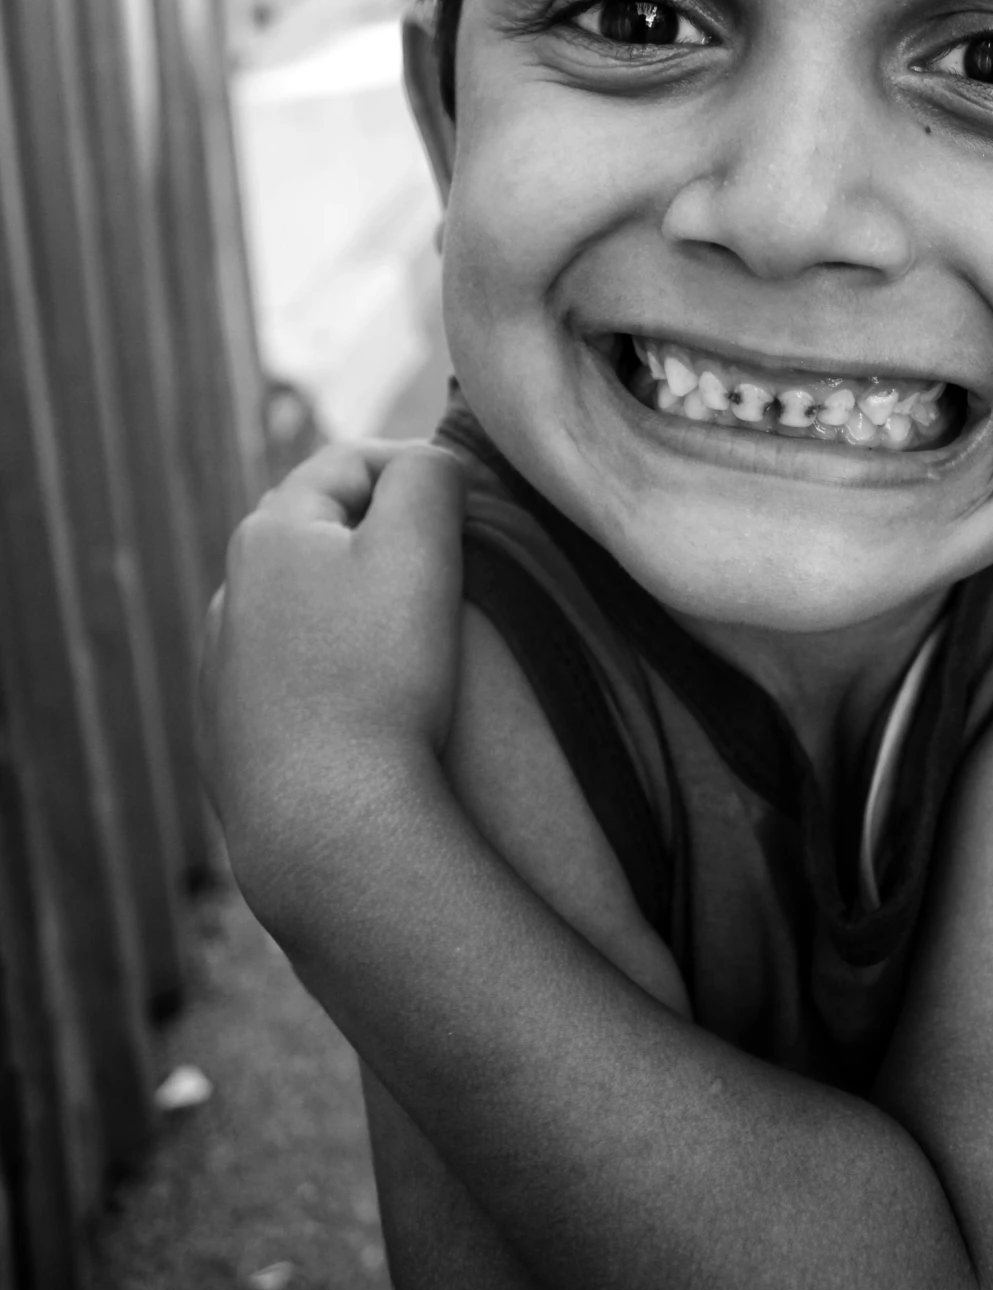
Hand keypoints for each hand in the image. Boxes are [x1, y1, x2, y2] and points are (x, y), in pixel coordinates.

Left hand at [200, 443, 466, 923]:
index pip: (349, 462)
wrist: (330, 827)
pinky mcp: (232, 738)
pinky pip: (290, 676)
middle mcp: (232, 595)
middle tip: (452, 561)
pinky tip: (372, 700)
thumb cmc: (381, 676)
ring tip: (415, 635)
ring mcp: (224, 672)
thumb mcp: (421, 546)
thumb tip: (429, 463)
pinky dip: (332, 668)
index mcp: (268, 534)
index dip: (417, 466)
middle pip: (319, 531)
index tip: (471, 501)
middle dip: (385, 531)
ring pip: (302, 605)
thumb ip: (429, 476)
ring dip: (355, 601)